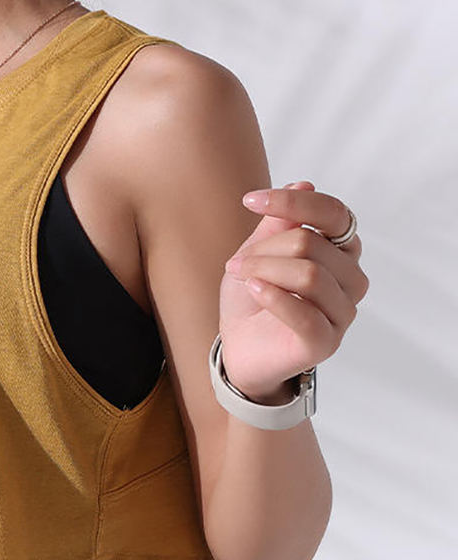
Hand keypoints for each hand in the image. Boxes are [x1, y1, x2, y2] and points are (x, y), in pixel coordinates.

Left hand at [218, 180, 369, 402]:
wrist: (239, 350)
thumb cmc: (251, 300)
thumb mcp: (256, 254)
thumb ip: (278, 224)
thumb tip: (304, 181)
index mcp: (341, 252)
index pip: (333, 213)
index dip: (293, 202)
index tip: (250, 200)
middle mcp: (351, 279)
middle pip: (311, 243)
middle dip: (264, 250)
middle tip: (235, 264)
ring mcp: (343, 312)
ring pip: (309, 274)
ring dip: (263, 270)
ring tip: (238, 276)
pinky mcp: (326, 342)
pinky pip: (305, 312)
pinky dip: (273, 296)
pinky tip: (252, 289)